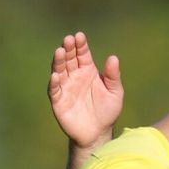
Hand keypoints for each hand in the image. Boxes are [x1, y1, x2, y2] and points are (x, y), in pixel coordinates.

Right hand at [49, 31, 121, 149]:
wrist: (98, 133)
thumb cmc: (107, 111)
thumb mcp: (115, 93)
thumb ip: (113, 77)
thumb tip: (113, 57)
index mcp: (88, 71)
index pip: (83, 54)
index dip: (81, 45)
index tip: (79, 36)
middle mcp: (74, 76)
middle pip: (69, 59)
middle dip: (69, 49)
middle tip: (68, 39)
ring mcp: (65, 88)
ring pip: (60, 71)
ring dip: (59, 61)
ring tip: (60, 51)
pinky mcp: (58, 101)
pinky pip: (54, 90)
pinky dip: (54, 83)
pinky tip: (55, 75)